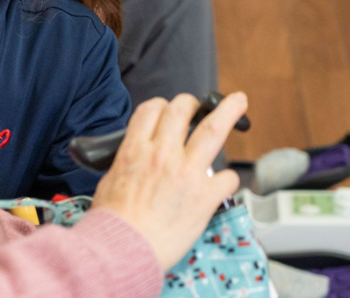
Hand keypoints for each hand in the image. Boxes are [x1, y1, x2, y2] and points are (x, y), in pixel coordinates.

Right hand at [90, 92, 246, 269]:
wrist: (123, 248)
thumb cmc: (112, 220)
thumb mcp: (111, 178)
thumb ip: (130, 161)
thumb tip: (139, 158)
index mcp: (135, 149)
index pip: (152, 109)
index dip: (161, 106)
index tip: (166, 110)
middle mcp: (163, 154)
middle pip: (182, 110)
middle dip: (192, 103)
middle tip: (198, 106)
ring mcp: (187, 173)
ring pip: (213, 130)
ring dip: (228, 111)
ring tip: (238, 101)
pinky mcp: (205, 197)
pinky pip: (227, 177)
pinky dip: (227, 179)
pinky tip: (222, 184)